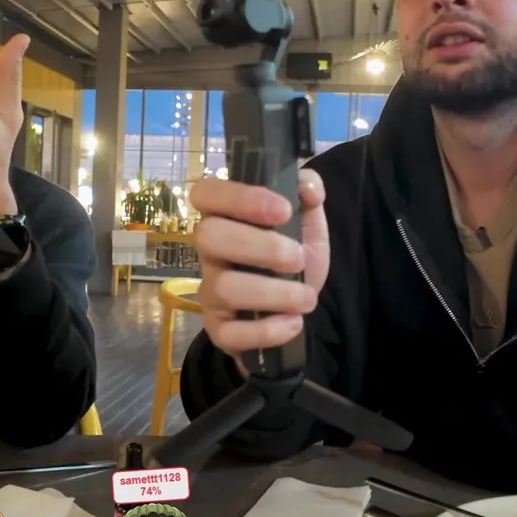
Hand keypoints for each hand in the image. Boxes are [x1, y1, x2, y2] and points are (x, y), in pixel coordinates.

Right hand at [191, 169, 328, 359]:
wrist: (295, 312)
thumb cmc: (292, 261)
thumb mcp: (308, 226)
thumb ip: (309, 197)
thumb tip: (307, 184)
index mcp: (225, 217)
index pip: (206, 193)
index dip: (239, 197)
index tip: (282, 210)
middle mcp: (210, 252)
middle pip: (208, 236)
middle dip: (261, 247)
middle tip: (298, 259)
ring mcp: (210, 291)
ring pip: (224, 287)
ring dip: (274, 292)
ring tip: (306, 298)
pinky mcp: (219, 329)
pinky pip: (229, 332)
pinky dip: (267, 330)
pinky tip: (293, 323)